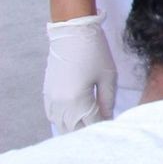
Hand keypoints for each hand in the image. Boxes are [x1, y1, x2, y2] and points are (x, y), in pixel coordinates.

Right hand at [43, 12, 117, 132]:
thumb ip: (108, 100)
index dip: (104, 126)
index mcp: (77, 100)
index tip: (115, 126)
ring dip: (76, 128)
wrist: (73, 33)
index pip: (91, 123)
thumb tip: (108, 117)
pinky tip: (76, 118)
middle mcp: (60, 104)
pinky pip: (53, 116)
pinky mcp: (47, 94)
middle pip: (74, 129)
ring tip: (92, 123)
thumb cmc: (95, 52)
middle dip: (90, 130)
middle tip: (105, 125)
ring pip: (62, 126)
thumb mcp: (108, 76)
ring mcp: (51, 100)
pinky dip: (65, 121)